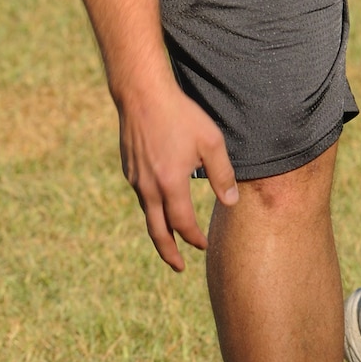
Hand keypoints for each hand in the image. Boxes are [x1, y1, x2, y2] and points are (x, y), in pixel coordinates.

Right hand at [116, 79, 237, 270]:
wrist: (141, 94)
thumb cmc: (180, 115)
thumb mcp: (211, 142)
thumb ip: (223, 175)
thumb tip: (231, 202)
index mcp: (171, 184)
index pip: (183, 224)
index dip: (194, 238)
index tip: (203, 245)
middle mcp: (149, 187)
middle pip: (157, 232)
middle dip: (169, 253)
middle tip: (179, 267)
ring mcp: (135, 178)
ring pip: (148, 214)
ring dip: (159, 231)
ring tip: (169, 240)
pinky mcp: (129, 168)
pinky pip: (142, 196)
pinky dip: (152, 209)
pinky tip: (160, 205)